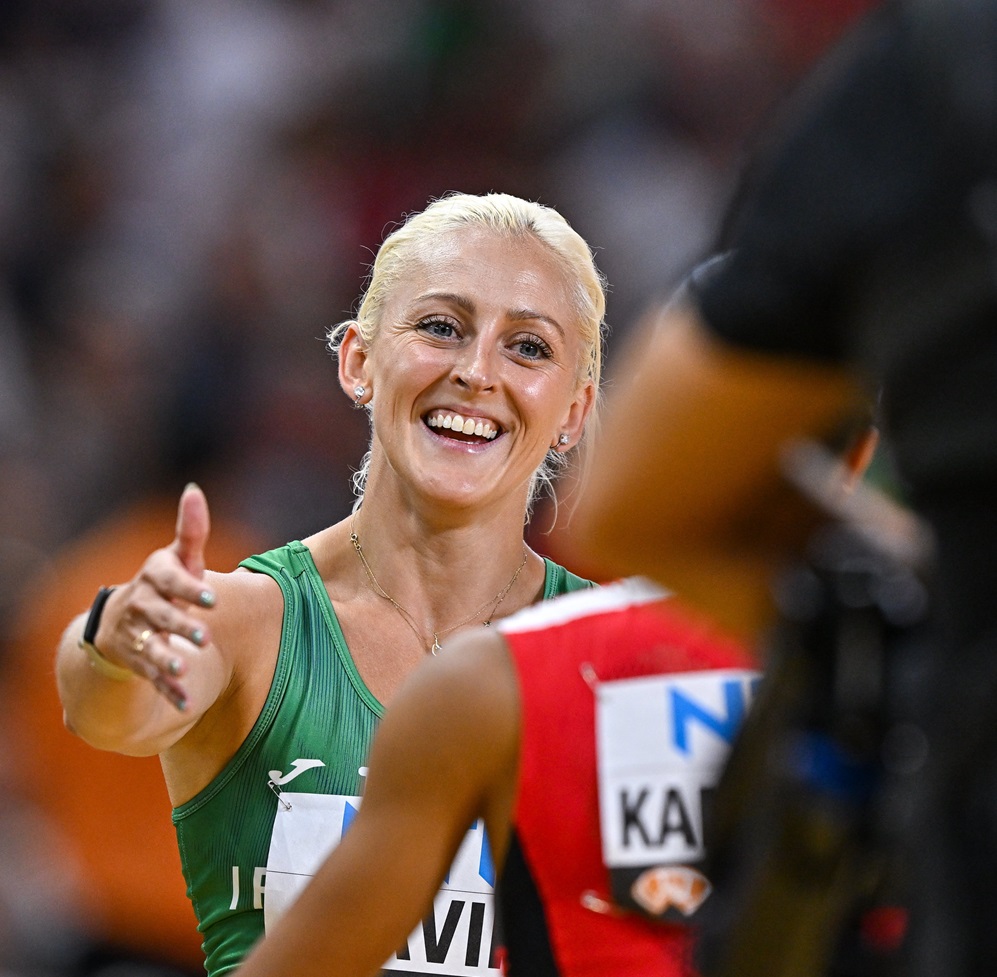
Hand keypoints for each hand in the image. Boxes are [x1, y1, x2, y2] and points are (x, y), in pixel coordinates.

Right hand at [94, 483, 216, 710]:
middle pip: (161, 616)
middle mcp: (141, 605)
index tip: (212, 597)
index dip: (189, 588)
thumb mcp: (179, 558)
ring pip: (151, 649)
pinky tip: (186, 704)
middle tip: (205, 636)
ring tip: (185, 668)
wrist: (121, 620)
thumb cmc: (166, 583)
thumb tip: (194, 490)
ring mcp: (136, 635)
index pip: (170, 579)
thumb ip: (191, 530)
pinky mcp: (136, 661)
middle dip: (180, 625)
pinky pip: (151, 678)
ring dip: (167, 660)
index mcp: (155, 577)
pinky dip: (168, 691)